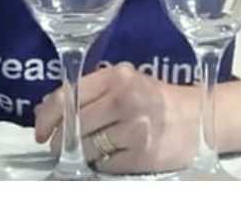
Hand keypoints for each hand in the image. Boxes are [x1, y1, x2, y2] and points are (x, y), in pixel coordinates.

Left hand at [34, 61, 198, 173]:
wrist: (200, 119)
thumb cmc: (156, 99)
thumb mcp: (125, 84)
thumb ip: (88, 92)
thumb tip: (44, 109)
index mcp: (119, 75)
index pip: (68, 96)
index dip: (47, 117)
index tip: (40, 130)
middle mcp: (127, 98)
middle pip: (74, 126)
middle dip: (61, 140)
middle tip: (62, 145)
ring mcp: (137, 128)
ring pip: (86, 148)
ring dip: (82, 153)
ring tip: (96, 147)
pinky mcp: (143, 154)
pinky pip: (105, 164)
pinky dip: (104, 162)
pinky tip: (117, 153)